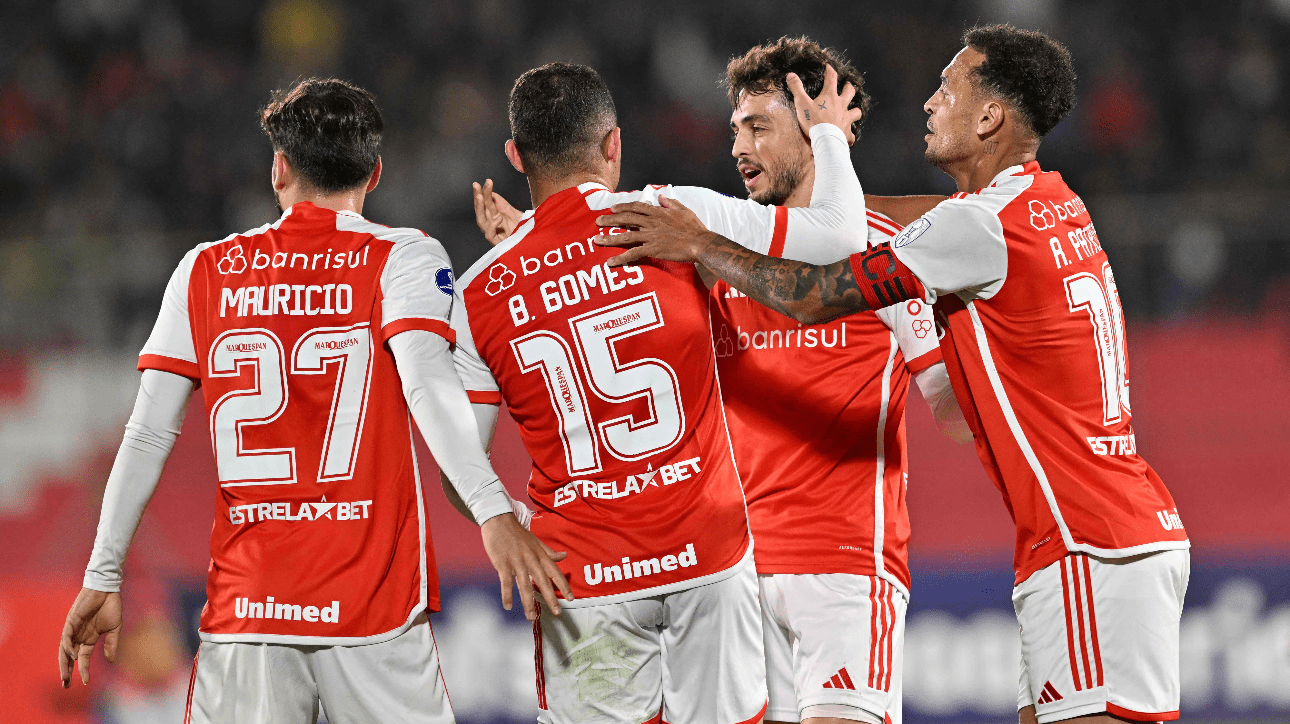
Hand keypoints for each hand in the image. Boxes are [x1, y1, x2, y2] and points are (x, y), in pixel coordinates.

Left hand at [58, 588, 121, 687]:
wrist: (106, 590)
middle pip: (69, 657)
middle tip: (65, 685)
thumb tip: (110, 661)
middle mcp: (79, 637)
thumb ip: (111, 644)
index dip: (83, 670)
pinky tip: (74, 656)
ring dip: (64, 663)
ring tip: (65, 675)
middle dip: (67, 671)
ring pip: (64, 650)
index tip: (86, 682)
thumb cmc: (111, 607)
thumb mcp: (114, 629)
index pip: (83, 659)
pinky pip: (66, 637)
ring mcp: (73, 630)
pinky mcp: (71, 622)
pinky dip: (68, 647)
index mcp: (89, 639)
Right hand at [472, 179, 522, 245]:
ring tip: (480, 196)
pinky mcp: (498, 243)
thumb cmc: (522, 230)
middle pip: (480, 210)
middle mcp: (492, 225)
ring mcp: (494, 234)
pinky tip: (498, 218)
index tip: (485, 181)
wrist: (532, 243)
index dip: (483, 192)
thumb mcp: (514, 213)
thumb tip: (492, 193)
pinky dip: (492, 226)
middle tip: (477, 185)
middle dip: (478, 197)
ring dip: (480, 208)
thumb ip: (503, 204)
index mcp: (494, 217)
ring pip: (481, 221)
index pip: (485, 203)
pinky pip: (490, 235)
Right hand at [480, 513, 573, 619]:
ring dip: (528, 602)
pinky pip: (506, 582)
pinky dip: (507, 595)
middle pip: (543, 581)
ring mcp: (516, 562)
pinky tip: (508, 606)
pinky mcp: (502, 564)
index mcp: (540, 555)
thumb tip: (565, 556)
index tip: (571, 599)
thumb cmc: (518, 533)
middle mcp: (531, 559)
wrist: (499, 520)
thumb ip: (550, 552)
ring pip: (524, 585)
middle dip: (551, 598)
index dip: (564, 585)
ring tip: (531, 617)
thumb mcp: (537, 542)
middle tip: (557, 613)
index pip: (555, 572)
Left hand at [593, 196, 719, 266]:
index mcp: (658, 212)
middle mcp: (651, 222)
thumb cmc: (694, 227)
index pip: (636, 207)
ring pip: (625, 235)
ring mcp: (650, 236)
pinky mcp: (652, 249)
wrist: (700, 243)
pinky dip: (620, 258)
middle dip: (610, 220)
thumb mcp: (683, 210)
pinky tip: (610, 262)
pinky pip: (633, 253)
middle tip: (598, 221)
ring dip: (609, 238)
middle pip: (626, 219)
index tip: (613, 208)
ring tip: (596, 240)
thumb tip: (661, 196)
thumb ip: (670, 203)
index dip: (623, 207)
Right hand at [787, 64, 864, 144]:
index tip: (828, 66)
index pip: (831, 78)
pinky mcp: (847, 132)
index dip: (830, 70)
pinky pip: (852, 135)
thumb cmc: (814, 121)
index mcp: (830, 96)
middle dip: (849, 87)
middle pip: (849, 92)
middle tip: (848, 85)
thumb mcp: (802, 103)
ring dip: (855, 111)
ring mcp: (846, 119)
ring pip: (856, 112)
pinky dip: (851, 135)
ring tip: (853, 111)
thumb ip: (797, 88)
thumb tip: (791, 75)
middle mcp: (841, 105)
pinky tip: (849, 137)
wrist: (825, 139)